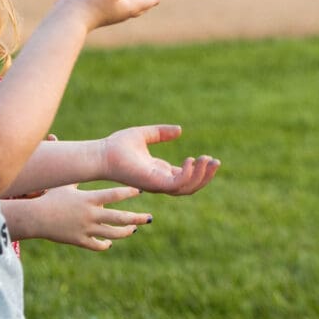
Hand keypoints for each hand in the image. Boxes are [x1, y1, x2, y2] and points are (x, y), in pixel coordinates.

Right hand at [3, 185, 150, 250]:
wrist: (34, 218)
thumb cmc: (48, 197)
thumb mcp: (64, 184)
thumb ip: (75, 173)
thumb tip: (68, 146)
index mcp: (89, 199)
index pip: (115, 195)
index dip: (130, 192)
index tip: (141, 190)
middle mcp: (91, 215)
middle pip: (120, 218)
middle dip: (136, 218)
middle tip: (149, 218)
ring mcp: (86, 229)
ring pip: (112, 234)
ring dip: (125, 232)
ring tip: (134, 229)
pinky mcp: (79, 241)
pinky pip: (97, 245)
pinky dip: (105, 244)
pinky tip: (109, 242)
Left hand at [100, 124, 220, 194]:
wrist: (102, 154)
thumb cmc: (118, 146)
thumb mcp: (145, 134)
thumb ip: (161, 133)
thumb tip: (179, 130)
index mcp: (160, 172)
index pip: (186, 177)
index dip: (200, 170)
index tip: (210, 158)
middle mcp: (160, 181)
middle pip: (190, 186)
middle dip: (205, 177)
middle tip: (215, 162)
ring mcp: (158, 184)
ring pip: (187, 188)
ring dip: (200, 177)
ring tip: (206, 160)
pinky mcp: (153, 183)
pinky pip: (176, 184)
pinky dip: (187, 175)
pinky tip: (190, 160)